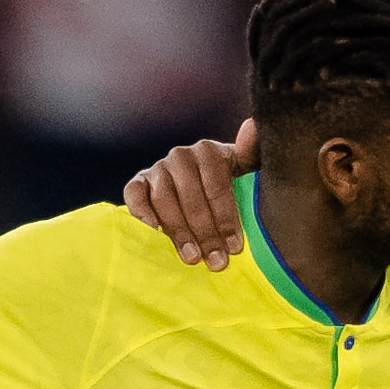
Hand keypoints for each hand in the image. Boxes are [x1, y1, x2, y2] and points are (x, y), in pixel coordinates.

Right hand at [122, 122, 251, 263]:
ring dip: (178, 231)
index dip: (226, 218)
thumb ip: (255, 153)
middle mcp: (181, 155)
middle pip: (192, 197)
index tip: (235, 247)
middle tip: (215, 261)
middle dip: (206, 233)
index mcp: (209, 151)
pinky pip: (134, 195)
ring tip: (191, 257)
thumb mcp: (249, 171)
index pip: (217, 186)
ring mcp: (158, 168)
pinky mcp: (138, 182)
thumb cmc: (231, 185)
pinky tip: (154, 234)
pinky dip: (141, 213)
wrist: (199, 189)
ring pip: (165, 200)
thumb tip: (251, 127)